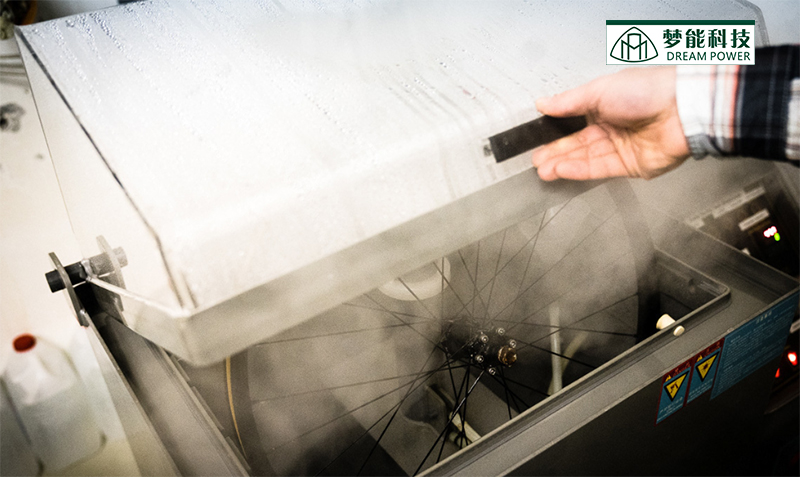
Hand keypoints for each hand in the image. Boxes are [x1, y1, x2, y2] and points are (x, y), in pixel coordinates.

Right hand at [532, 66, 689, 180]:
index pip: (573, 122)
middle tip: (536, 159)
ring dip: (563, 164)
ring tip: (543, 168)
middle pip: (578, 143)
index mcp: (605, 104)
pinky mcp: (630, 166)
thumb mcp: (599, 89)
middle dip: (556, 152)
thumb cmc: (649, 90)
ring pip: (586, 158)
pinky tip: (562, 170)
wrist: (682, 109)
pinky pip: (599, 170)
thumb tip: (543, 103)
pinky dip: (578, 170)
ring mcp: (621, 147)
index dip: (555, 131)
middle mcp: (613, 126)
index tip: (537, 138)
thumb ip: (568, 101)